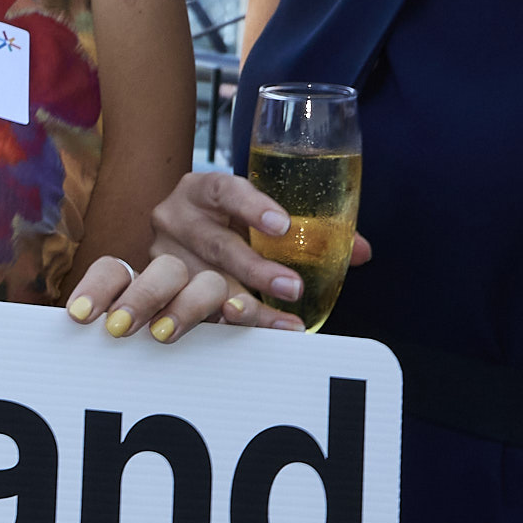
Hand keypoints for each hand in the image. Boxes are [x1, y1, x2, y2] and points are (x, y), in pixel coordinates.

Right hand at [62, 169, 367, 338]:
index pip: (225, 190)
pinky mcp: (161, 291)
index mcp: (201, 189)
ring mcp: (163, 258)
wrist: (176, 234)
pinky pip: (194, 311)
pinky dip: (228, 324)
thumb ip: (309, 228)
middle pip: (216, 245)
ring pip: (202, 284)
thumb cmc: (226, 221)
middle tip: (292, 287)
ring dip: (244, 305)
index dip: (253, 207)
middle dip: (256, 269)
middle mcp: (176, 219)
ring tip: (280, 321)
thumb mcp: (256, 213)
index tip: (282, 226)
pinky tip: (258, 332)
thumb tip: (361, 252)